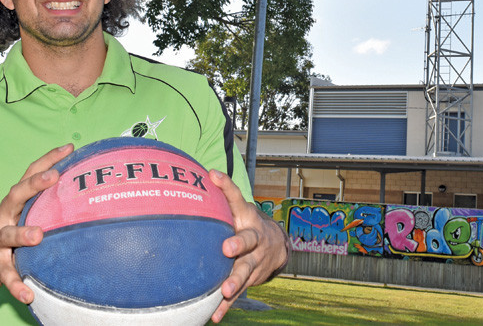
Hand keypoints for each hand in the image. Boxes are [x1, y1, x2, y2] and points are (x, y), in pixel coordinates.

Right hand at [0, 143, 73, 303]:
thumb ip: (42, 207)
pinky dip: (16, 285)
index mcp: (12, 205)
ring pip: (5, 235)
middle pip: (15, 197)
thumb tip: (80, 193)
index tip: (69, 148)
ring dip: (21, 234)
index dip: (47, 160)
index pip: (28, 176)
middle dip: (33, 185)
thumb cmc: (2, 239)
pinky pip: (5, 277)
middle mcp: (1, 218)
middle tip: (54, 177)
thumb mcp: (19, 218)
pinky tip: (28, 294)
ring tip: (37, 235)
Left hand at [208, 169, 289, 322]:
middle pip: (248, 241)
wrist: (277, 246)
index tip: (214, 176)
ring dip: (235, 281)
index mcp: (247, 218)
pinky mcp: (251, 278)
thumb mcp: (239, 208)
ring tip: (225, 290)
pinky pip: (239, 293)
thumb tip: (205, 172)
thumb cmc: (248, 222)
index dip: (226, 186)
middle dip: (239, 245)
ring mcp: (255, 260)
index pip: (236, 198)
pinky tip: (215, 316)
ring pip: (245, 270)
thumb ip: (224, 193)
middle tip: (227, 248)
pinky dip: (227, 305)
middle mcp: (254, 239)